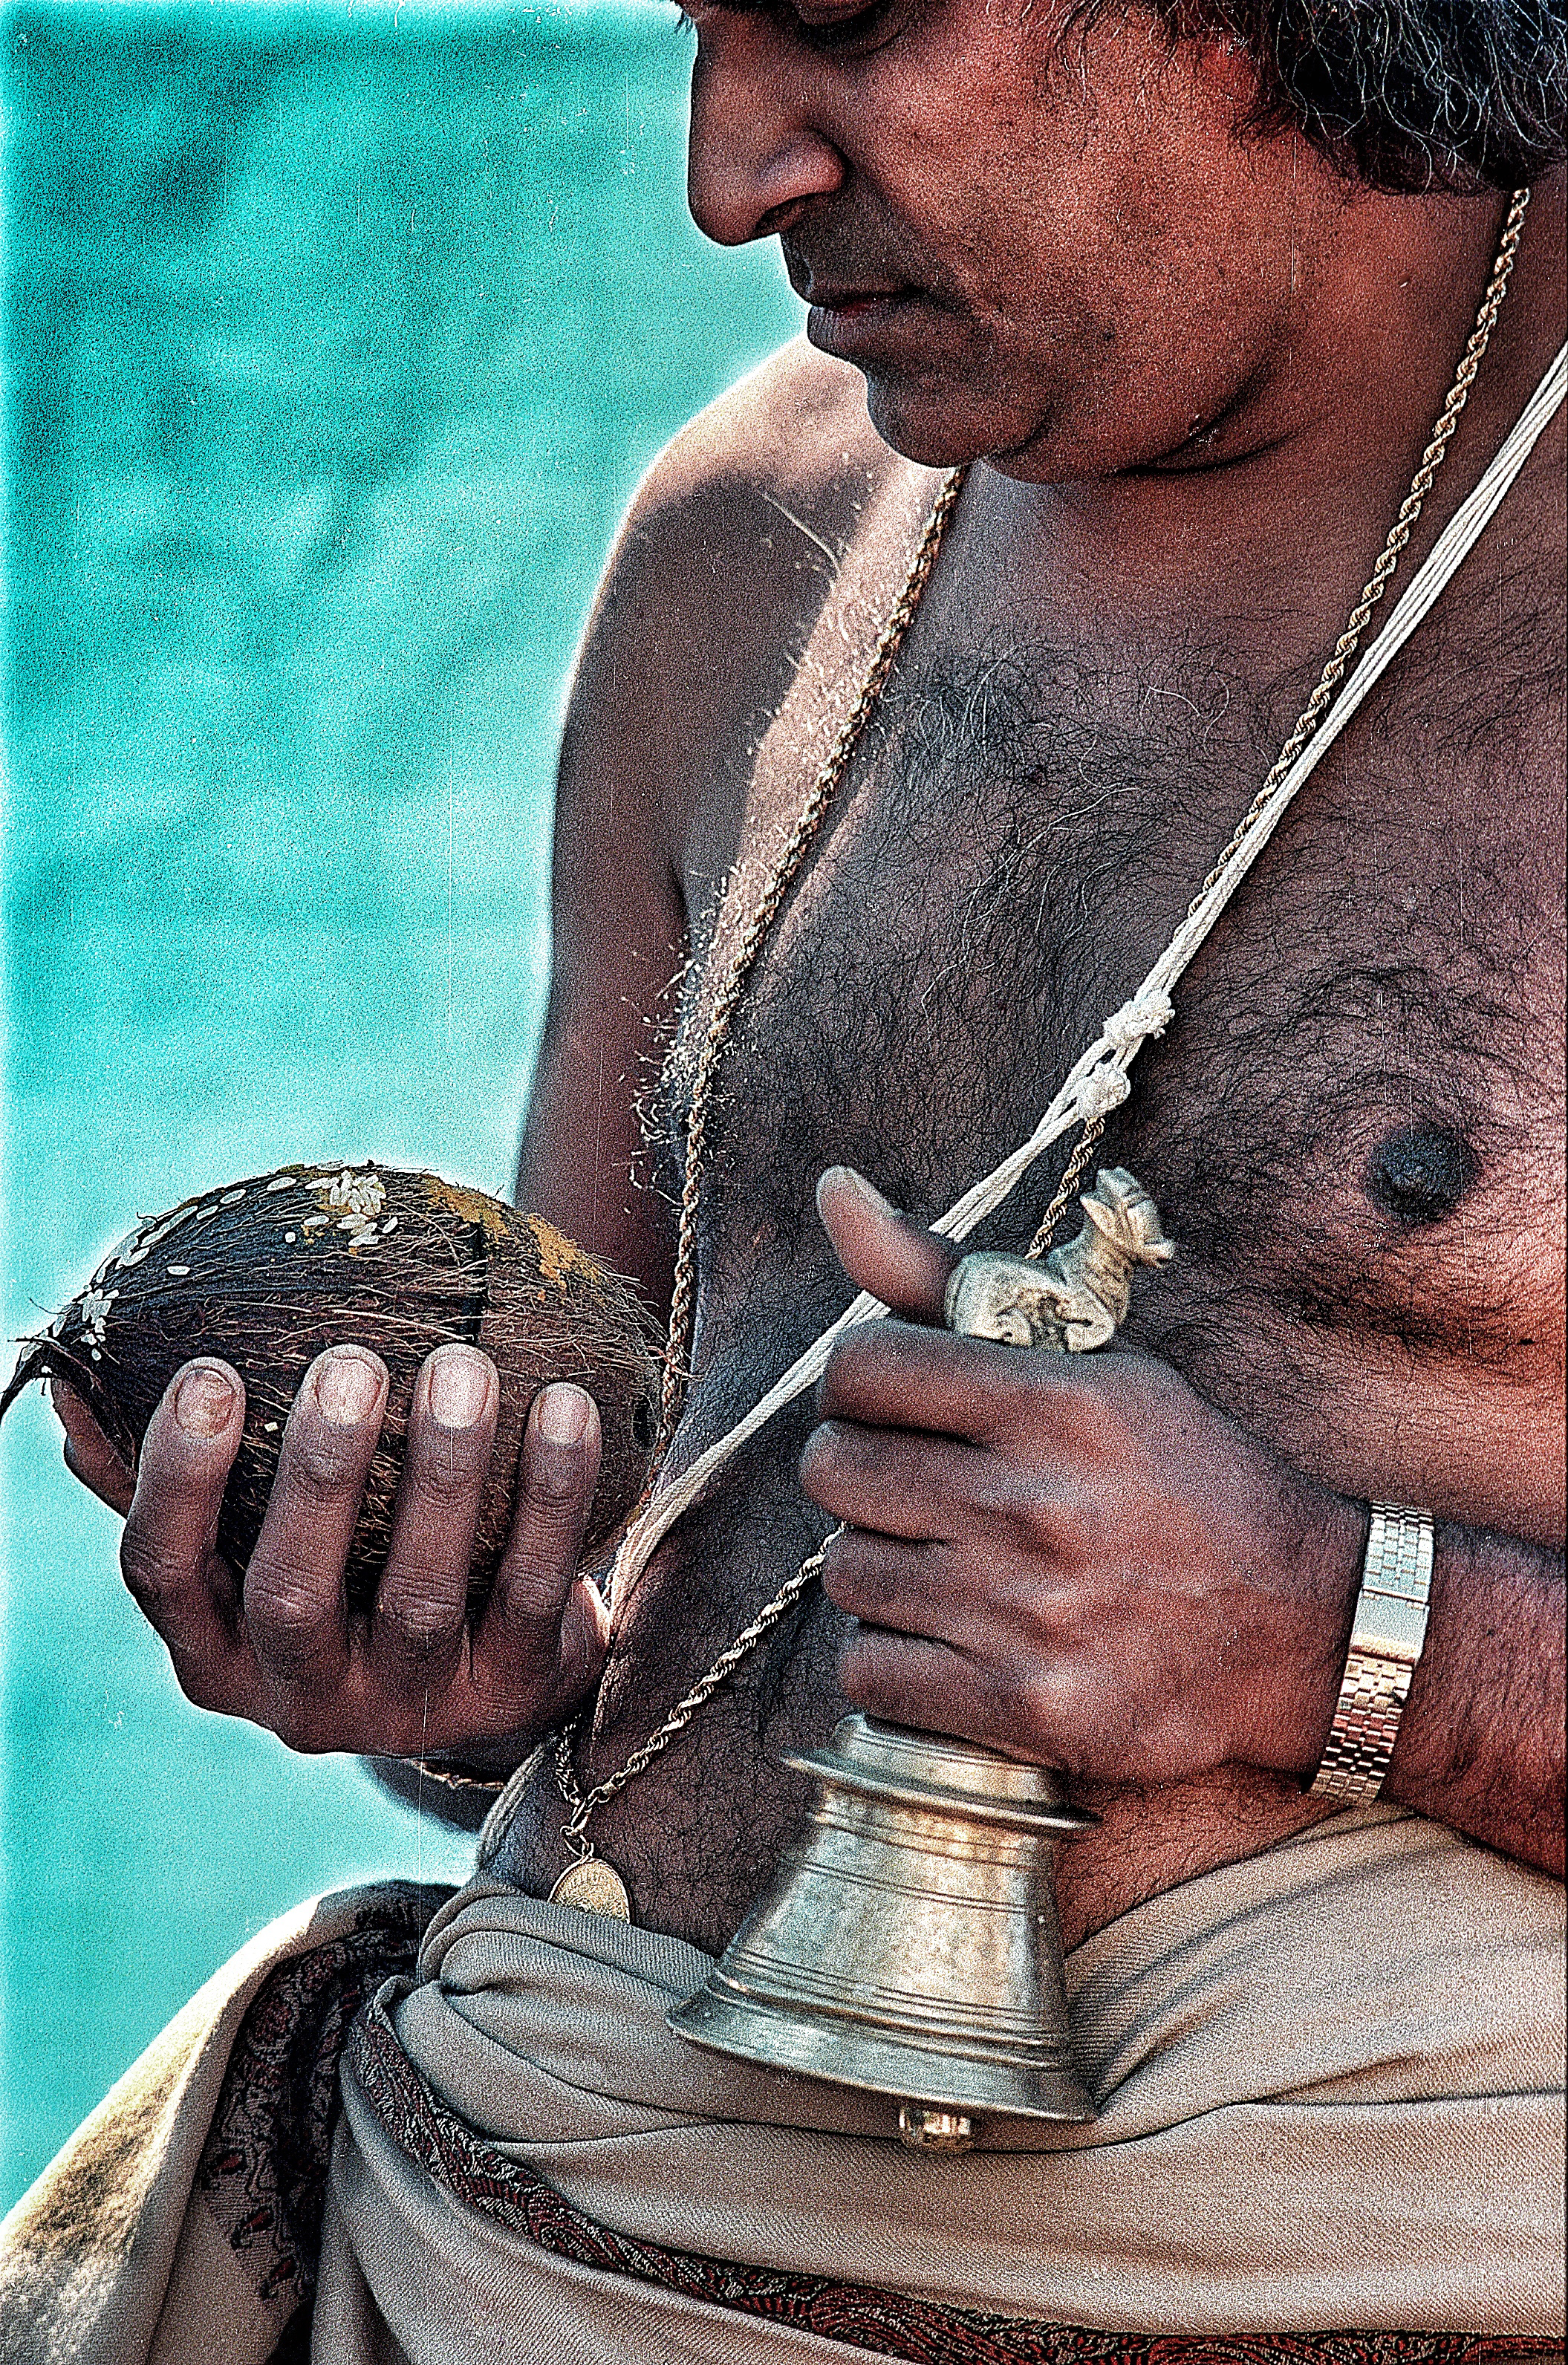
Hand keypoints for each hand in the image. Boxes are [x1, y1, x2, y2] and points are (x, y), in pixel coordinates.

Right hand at [53, 1345, 609, 1762]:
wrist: (491, 1672)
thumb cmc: (347, 1571)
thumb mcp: (253, 1545)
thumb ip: (179, 1477)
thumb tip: (73, 1395)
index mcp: (217, 1653)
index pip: (165, 1574)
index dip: (177, 1478)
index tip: (208, 1371)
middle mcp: (302, 1697)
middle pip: (293, 1593)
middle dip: (319, 1474)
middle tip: (349, 1360)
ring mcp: (410, 1704)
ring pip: (419, 1595)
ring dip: (443, 1474)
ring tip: (463, 1365)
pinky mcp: (512, 1691)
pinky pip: (531, 1590)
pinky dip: (550, 1495)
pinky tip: (564, 1403)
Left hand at [800, 1167, 1363, 1786]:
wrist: (1307, 1627)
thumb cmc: (1187, 1479)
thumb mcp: (1095, 1362)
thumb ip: (946, 1281)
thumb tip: (831, 1189)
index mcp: (1052, 1401)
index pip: (858, 1369)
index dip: (863, 1389)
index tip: (902, 1412)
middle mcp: (1032, 1501)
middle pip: (833, 1472)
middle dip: (862, 1478)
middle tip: (921, 1494)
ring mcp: (1026, 1610)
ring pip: (847, 1574)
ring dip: (884, 1572)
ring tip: (954, 1569)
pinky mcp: (1026, 1706)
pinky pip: (870, 1675)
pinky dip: (896, 1663)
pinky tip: (957, 1643)